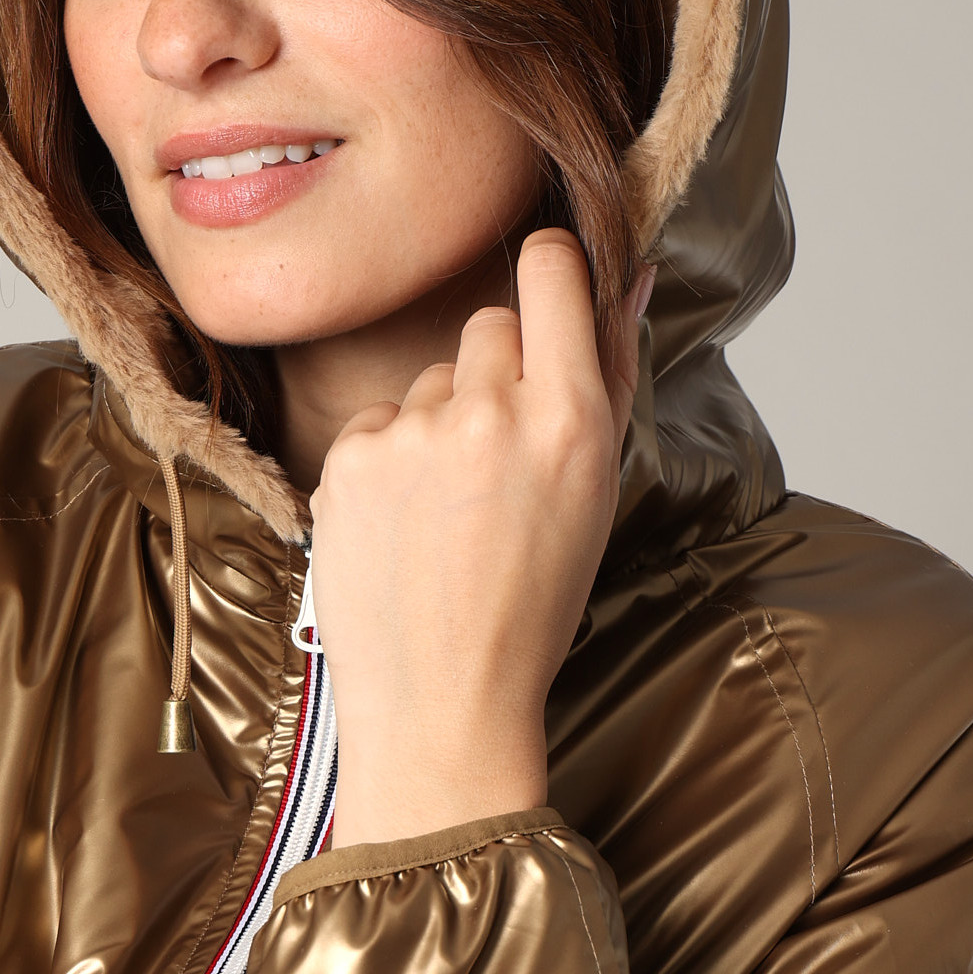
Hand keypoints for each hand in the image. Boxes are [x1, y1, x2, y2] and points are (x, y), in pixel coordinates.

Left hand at [312, 230, 649, 847]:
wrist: (442, 703)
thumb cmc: (532, 605)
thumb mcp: (597, 492)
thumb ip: (610, 373)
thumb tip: (626, 271)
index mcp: (569, 419)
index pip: (551, 270)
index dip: (549, 270)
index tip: (547, 291)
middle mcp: (488, 412)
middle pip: (488, 324)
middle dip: (496, 371)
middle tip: (499, 459)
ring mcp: (409, 434)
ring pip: (428, 378)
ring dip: (439, 423)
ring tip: (448, 515)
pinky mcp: (346, 460)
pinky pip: (376, 421)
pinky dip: (388, 462)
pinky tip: (403, 528)